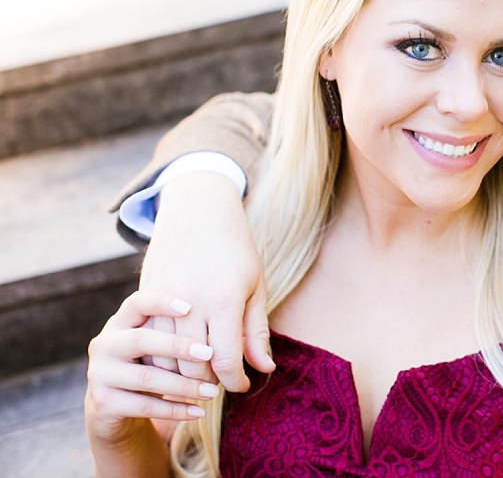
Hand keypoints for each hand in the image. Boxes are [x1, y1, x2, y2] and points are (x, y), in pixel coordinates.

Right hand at [84, 291, 217, 444]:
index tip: (189, 306)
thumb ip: (194, 328)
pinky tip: (198, 411)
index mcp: (121, 320)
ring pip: (145, 377)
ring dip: (183, 385)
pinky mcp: (103, 403)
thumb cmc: (156, 362)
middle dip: (177, 346)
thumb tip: (245, 337)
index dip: (160, 303)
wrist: (115, 407)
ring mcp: (99, 374)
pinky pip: (143, 406)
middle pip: (140, 340)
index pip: (137, 302)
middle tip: (209, 353)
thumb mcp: (169, 340)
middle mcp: (104, 343)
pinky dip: (174, 410)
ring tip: (214, 392)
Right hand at [139, 172, 273, 391]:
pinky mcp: (145, 294)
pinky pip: (148, 340)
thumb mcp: (255, 287)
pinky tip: (179, 356)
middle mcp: (191, 301)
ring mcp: (163, 297)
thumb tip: (264, 368)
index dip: (236, 381)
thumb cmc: (235, 249)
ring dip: (183, 373)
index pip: (226, 360)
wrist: (198, 211)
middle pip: (194, 365)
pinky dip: (162, 356)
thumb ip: (256, 331)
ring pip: (165, 357)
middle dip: (210, 382)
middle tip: (223, 381)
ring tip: (202, 373)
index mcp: (224, 299)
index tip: (243, 387)